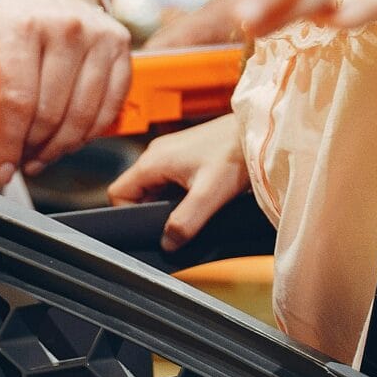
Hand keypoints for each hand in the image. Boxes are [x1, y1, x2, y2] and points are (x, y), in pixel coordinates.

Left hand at [0, 0, 132, 187]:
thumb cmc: (6, 18)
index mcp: (23, 25)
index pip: (18, 99)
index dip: (10, 143)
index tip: (3, 167)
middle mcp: (65, 27)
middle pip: (51, 113)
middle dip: (33, 148)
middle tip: (22, 159)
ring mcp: (98, 36)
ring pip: (83, 116)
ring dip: (61, 147)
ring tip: (42, 154)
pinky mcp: (120, 46)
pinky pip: (110, 106)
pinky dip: (90, 132)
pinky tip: (70, 138)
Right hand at [108, 115, 249, 250]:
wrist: (258, 132)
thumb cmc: (234, 154)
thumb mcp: (208, 196)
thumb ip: (184, 223)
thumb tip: (167, 243)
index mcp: (152, 161)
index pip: (118, 193)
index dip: (128, 214)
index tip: (151, 228)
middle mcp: (156, 154)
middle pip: (136, 192)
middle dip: (152, 212)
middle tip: (177, 223)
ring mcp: (170, 153)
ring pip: (154, 188)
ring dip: (168, 204)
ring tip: (193, 210)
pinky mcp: (185, 154)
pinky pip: (170, 180)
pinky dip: (179, 194)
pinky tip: (201, 199)